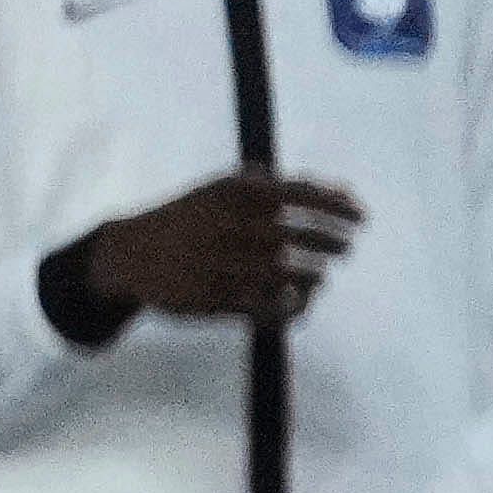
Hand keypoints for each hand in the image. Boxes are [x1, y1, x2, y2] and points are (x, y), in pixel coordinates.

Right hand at [73, 170, 361, 327]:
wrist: (129, 255)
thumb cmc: (189, 218)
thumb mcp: (224, 189)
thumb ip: (279, 186)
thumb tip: (343, 190)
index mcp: (233, 194)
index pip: (302, 195)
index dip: (339, 207)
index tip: (363, 218)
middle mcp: (228, 226)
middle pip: (300, 236)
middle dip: (333, 242)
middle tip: (346, 248)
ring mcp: (219, 264)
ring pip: (287, 275)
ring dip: (314, 277)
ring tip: (319, 277)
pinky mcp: (211, 299)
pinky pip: (266, 307)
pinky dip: (290, 306)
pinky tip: (298, 302)